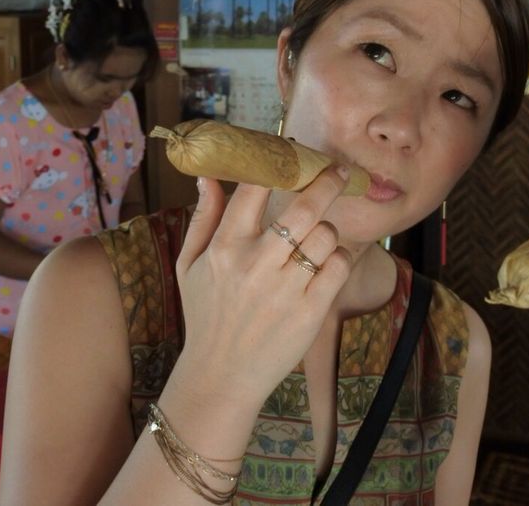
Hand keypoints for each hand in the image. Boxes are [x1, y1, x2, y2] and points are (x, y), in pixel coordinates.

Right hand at [167, 171, 352, 411]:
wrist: (220, 378)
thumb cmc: (205, 316)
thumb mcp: (189, 266)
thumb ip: (203, 219)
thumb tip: (209, 176)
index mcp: (225, 248)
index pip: (256, 189)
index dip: (278, 163)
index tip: (294, 150)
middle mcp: (256, 265)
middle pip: (304, 208)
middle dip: (327, 182)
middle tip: (339, 171)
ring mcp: (286, 289)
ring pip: (326, 236)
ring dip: (328, 230)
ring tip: (319, 237)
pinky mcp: (311, 311)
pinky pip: (339, 266)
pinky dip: (339, 259)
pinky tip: (327, 263)